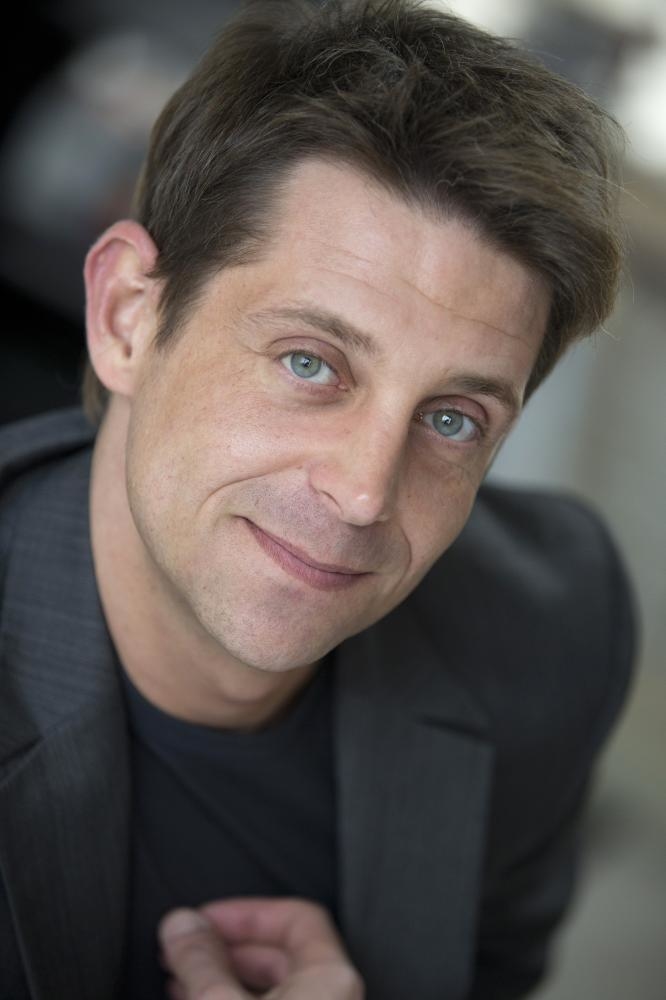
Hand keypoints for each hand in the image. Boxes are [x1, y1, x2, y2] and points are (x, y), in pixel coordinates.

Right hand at [158, 897, 364, 999]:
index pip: (297, 916)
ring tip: (182, 981)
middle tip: (185, 949)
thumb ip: (200, 960)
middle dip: (227, 947)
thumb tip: (181, 924)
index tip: (204, 919)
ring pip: (276, 991)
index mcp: (332, 980)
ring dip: (225, 980)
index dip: (246, 912)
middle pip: (283, 954)